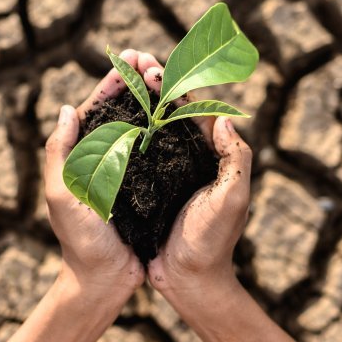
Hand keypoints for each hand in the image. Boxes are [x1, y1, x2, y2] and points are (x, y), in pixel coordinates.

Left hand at [44, 50, 149, 304]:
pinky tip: (182, 114)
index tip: (130, 57)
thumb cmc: (80, 241)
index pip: (95, 108)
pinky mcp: (147, 184)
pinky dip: (168, 129)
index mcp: (80, 155)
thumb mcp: (62, 196)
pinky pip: (158, 149)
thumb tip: (66, 109)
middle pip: (121, 110)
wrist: (104, 280)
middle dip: (136, 82)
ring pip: (141, 125)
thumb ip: (59, 153)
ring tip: (169, 76)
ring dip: (153, 99)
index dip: (113, 81)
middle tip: (153, 59)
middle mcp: (104, 157)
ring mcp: (127, 170)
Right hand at [138, 56, 252, 296]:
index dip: (174, 84)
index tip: (153, 64)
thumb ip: (237, 159)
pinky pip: (134, 154)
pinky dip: (123, 133)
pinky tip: (105, 119)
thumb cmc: (212, 242)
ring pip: (150, 128)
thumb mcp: (233, 200)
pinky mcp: (147, 188)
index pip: (193, 109)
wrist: (188, 281)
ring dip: (136, 102)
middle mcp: (188, 158)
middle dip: (152, 84)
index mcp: (210, 156)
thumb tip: (225, 118)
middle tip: (131, 60)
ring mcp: (166, 172)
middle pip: (169, 112)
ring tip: (118, 78)